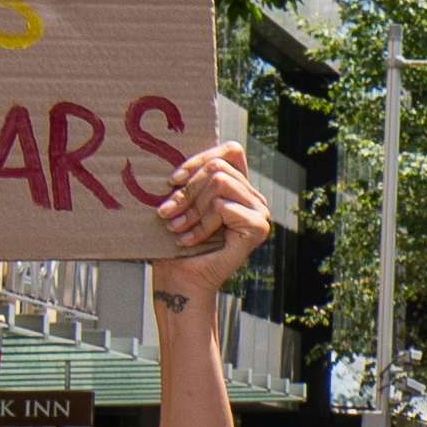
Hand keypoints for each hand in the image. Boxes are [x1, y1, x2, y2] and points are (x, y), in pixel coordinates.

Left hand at [150, 141, 268, 295]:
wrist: (181, 281)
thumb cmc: (175, 242)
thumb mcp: (181, 201)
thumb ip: (189, 176)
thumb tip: (173, 145)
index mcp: (239, 187)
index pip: (230, 151)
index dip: (199, 159)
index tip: (172, 181)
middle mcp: (254, 197)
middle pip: (219, 166)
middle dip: (187, 190)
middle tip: (167, 212)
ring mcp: (259, 212)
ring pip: (220, 182)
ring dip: (192, 208)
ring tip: (177, 228)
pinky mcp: (258, 227)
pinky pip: (223, 205)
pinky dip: (202, 223)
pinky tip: (191, 240)